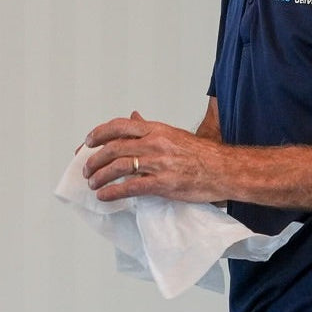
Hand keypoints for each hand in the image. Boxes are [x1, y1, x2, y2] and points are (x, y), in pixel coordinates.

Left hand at [83, 111, 220, 202]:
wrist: (224, 170)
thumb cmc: (201, 154)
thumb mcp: (173, 134)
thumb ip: (150, 128)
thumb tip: (133, 116)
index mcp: (157, 129)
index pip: (120, 126)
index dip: (99, 133)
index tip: (88, 142)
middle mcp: (155, 143)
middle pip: (114, 148)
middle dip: (94, 160)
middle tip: (86, 169)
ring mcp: (159, 164)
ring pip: (119, 167)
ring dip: (100, 176)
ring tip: (92, 184)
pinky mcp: (163, 184)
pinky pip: (131, 187)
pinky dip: (113, 192)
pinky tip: (104, 196)